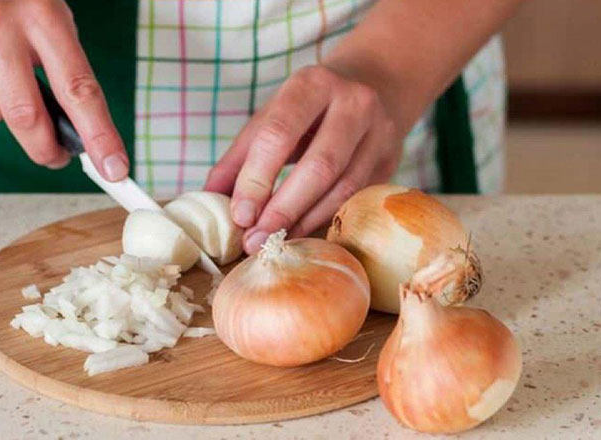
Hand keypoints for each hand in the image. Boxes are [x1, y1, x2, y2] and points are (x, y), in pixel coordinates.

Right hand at [0, 0, 127, 179]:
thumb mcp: (47, 13)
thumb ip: (62, 64)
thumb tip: (75, 129)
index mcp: (41, 14)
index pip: (78, 88)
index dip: (98, 134)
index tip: (113, 167)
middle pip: (26, 116)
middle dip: (45, 148)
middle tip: (56, 155)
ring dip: (2, 108)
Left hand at [204, 65, 401, 254]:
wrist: (376, 83)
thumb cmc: (308, 107)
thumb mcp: (271, 117)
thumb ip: (239, 157)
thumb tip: (209, 199)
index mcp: (312, 84)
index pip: (279, 134)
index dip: (257, 178)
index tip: (240, 216)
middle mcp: (353, 103)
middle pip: (319, 165)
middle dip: (283, 209)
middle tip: (254, 240)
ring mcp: (380, 132)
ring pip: (343, 187)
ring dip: (304, 221)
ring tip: (274, 241)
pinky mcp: (392, 160)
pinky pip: (357, 198)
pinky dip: (325, 219)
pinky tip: (302, 233)